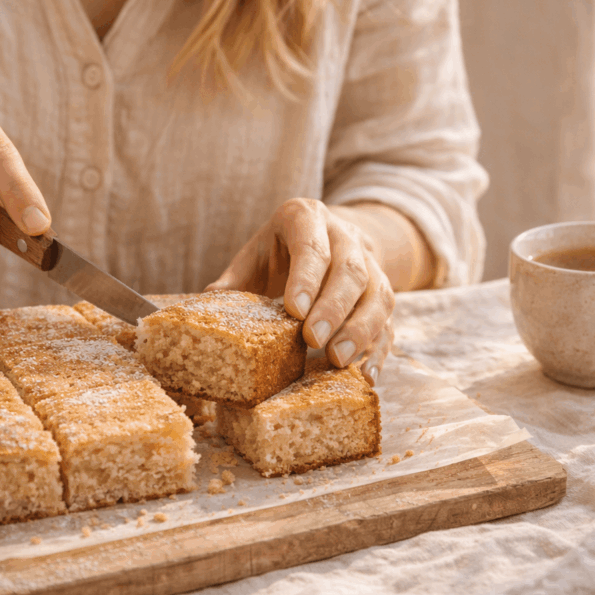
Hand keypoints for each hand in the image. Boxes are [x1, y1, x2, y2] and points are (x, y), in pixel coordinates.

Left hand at [206, 198, 394, 384]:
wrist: (326, 240)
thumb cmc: (279, 253)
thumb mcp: (254, 256)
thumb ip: (234, 281)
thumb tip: (205, 307)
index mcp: (307, 218)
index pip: (312, 246)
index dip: (306, 278)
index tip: (294, 311)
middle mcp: (346, 237)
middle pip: (350, 271)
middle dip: (333, 308)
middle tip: (313, 340)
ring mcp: (372, 265)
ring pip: (378, 295)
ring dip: (361, 330)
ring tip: (339, 360)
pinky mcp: (384, 295)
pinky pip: (389, 323)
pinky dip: (379, 351)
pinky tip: (365, 376)